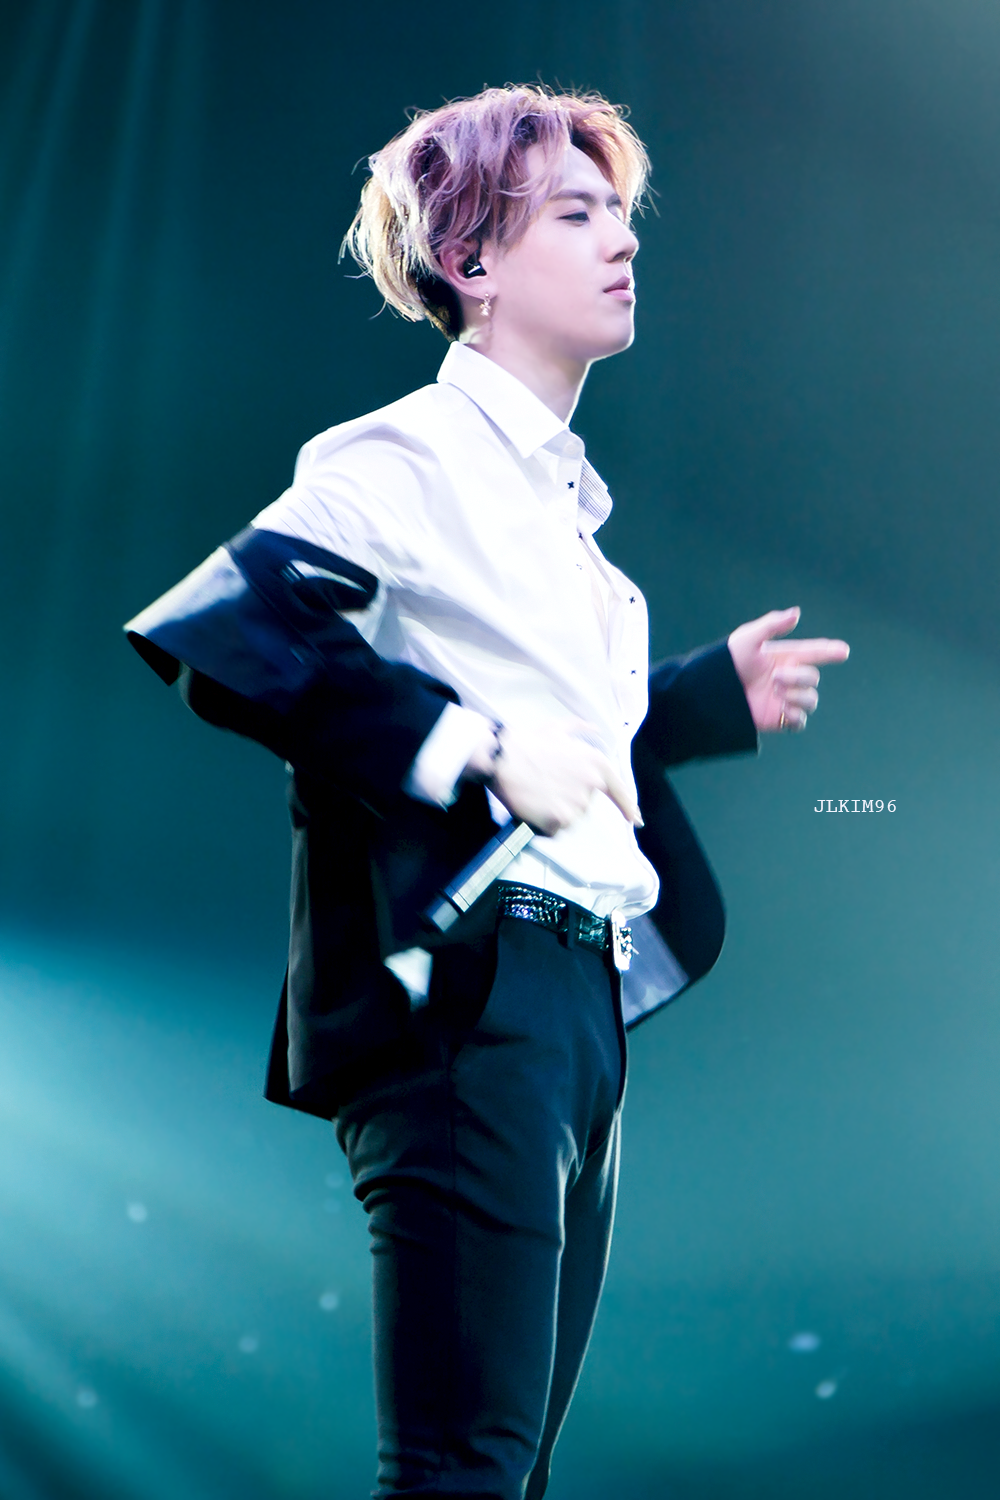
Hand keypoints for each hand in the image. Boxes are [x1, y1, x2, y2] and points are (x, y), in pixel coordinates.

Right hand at [466, 719, 641, 835]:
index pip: (619, 790)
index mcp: (596, 763)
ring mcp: (577, 804)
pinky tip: (533, 806)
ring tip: (538, 794)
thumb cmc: (528, 742)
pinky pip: (555, 828)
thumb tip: (595, 729)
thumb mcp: (557, 728)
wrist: (503, 759)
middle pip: (585, 804)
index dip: (628, 807)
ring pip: (570, 817)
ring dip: (556, 811)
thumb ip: (580, 728)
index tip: (635, 820)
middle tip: (547, 786)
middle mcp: (592, 785)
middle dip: (568, 799)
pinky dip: (545, 823)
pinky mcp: (561, 819)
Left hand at [727, 607, 848, 732]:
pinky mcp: (778, 719)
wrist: (711, 694)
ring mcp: (784, 699)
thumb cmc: (726, 663)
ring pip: (811, 700)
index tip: (844, 651)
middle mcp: (787, 678)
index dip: (830, 651)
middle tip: (776, 677)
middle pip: (813, 678)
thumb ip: (772, 625)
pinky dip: (795, 716)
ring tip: (776, 691)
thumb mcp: (748, 639)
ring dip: (797, 695)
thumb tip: (797, 613)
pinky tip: (782, 709)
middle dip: (798, 677)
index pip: (813, 653)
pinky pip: (800, 722)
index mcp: (784, 657)